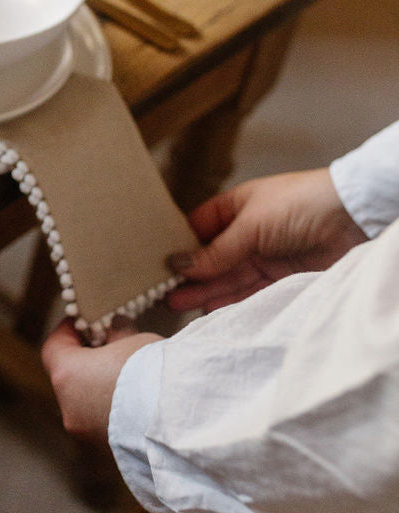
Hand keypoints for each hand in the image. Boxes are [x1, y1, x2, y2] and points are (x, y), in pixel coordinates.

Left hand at [41, 319, 157, 444]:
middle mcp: (69, 408)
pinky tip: (138, 399)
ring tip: (131, 374)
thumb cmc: (152, 373)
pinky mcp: (106, 447)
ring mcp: (86, 431)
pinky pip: (103, 421)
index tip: (83, 323)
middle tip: (111, 346)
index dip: (67, 332)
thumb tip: (114, 329)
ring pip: (86, 401)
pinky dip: (113, 408)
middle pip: (69, 377)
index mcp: (67, 376)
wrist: (178, 419)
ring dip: (101, 386)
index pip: (53, 348)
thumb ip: (115, 332)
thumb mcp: (132, 339)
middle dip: (88, 360)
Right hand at [166, 167, 366, 312]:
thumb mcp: (250, 224)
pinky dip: (230, 301)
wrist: (354, 218)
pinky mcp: (281, 278)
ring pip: (228, 277)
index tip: (159, 264)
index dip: (181, 246)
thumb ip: (216, 252)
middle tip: (164, 291)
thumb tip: (178, 264)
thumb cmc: (301, 204)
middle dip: (190, 274)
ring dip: (205, 290)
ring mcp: (265, 256)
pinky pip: (249, 292)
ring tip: (179, 304)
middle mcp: (248, 232)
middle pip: (212, 257)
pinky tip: (210, 309)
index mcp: (237, 207)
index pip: (200, 228)